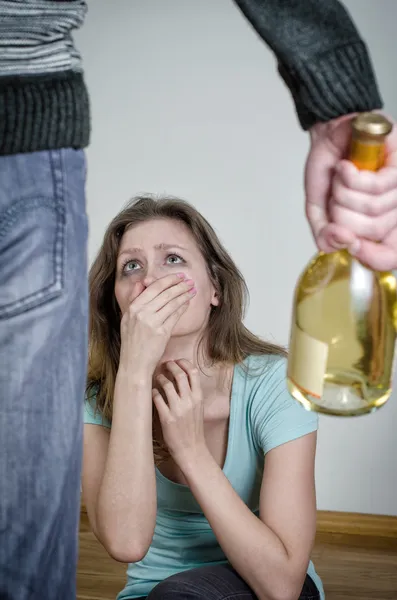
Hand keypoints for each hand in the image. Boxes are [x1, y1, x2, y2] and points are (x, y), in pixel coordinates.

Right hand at [119, 275, 195, 376]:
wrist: (134, 363)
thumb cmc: (132, 341)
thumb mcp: (127, 318)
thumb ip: (134, 299)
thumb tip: (142, 282)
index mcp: (133, 307)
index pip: (153, 287)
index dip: (168, 280)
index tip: (178, 276)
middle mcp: (141, 313)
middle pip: (164, 293)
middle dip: (179, 285)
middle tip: (189, 281)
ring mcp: (151, 322)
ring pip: (172, 303)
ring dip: (184, 294)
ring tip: (192, 290)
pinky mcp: (161, 332)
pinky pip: (175, 315)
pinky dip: (182, 307)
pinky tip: (187, 303)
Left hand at [152, 360, 205, 467]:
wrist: (192, 449)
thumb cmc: (194, 428)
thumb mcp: (198, 408)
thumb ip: (192, 393)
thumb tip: (181, 376)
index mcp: (199, 397)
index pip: (193, 372)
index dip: (183, 363)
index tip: (176, 361)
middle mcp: (189, 401)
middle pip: (179, 374)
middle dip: (170, 366)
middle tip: (164, 365)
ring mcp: (178, 409)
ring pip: (167, 384)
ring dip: (160, 378)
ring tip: (158, 378)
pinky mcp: (167, 418)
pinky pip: (157, 398)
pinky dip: (153, 392)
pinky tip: (153, 393)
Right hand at [305, 113, 396, 269]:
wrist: (329, 132)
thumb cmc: (328, 168)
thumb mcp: (318, 210)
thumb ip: (325, 235)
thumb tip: (342, 243)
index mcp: (377, 224)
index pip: (390, 256)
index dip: (371, 258)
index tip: (350, 244)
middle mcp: (393, 209)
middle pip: (374, 232)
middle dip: (342, 215)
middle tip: (336, 197)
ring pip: (374, 210)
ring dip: (345, 193)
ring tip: (341, 177)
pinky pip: (376, 187)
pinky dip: (351, 177)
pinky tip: (346, 167)